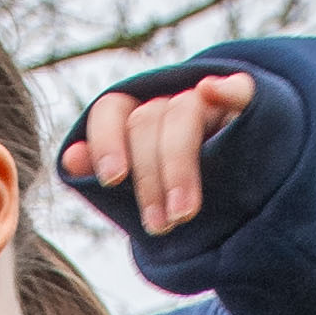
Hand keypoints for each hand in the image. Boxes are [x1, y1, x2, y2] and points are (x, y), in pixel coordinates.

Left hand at [66, 71, 257, 235]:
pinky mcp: (244, 107)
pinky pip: (240, 90)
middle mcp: (167, 103)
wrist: (246, 189)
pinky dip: (228, 89)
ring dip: (178, 166)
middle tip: (157, 225)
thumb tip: (69, 160)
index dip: (106, 141)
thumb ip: (110, 175)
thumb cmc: (179, 193)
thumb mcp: (143, 189)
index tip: (112, 180)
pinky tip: (212, 90)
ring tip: (183, 214)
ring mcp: (207, 103)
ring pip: (184, 114)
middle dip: (148, 178)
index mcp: (136, 118)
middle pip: (147, 122)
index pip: (111, 111)